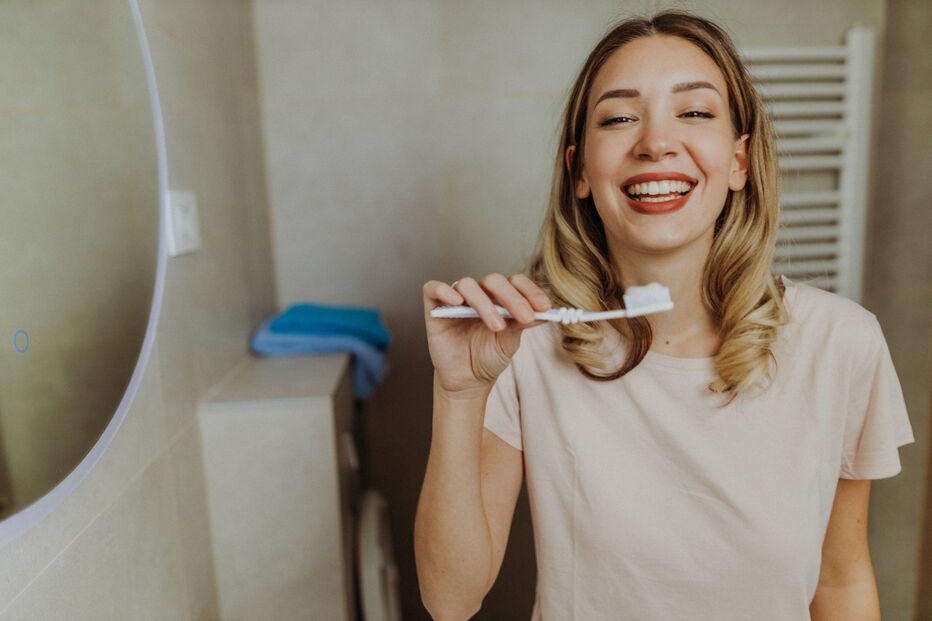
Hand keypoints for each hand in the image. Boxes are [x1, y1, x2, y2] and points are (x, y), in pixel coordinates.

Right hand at [423, 273, 550, 397]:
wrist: (467, 381)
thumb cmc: (488, 359)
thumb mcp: (510, 342)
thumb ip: (523, 324)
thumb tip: (546, 312)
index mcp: (500, 298)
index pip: (515, 282)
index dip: (530, 291)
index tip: (545, 307)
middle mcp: (479, 295)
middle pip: (494, 281)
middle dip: (512, 298)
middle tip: (525, 317)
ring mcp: (456, 300)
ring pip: (467, 284)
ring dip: (484, 303)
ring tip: (496, 326)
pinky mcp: (434, 308)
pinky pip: (433, 288)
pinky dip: (444, 291)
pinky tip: (457, 302)